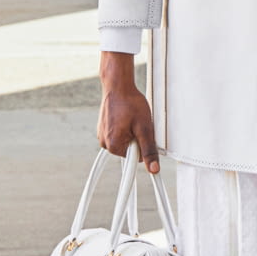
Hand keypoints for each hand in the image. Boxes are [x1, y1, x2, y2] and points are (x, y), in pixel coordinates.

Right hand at [97, 52, 160, 172]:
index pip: (134, 159)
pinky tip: (126, 116)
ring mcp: (103, 135)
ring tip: (131, 118)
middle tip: (138, 123)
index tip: (144, 139)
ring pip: (125, 141)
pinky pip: (118, 134)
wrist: (118, 86)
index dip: (143, 148)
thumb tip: (153, 168)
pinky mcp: (103, 128)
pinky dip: (124, 127)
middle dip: (137, 139)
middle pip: (130, 150)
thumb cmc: (130, 103)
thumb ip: (149, 150)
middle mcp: (105, 143)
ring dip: (131, 132)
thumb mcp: (144, 128)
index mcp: (113, 145)